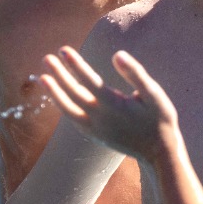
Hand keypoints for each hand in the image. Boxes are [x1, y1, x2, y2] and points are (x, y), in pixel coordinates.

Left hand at [39, 47, 180, 165]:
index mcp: (113, 104)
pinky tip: (57, 97)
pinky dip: (63, 107)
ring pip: (68, 109)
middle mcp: (100, 118)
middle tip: (46, 58)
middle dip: (59, 74)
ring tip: (42, 77)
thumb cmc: (160, 119)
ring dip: (54, 92)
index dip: (75, 64)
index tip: (63, 50)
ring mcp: (95, 129)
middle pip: (73, 93)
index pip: (88, 80)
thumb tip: (117, 55)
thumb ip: (136, 74)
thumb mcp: (154, 94)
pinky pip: (73, 120)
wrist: (159, 153)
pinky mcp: (95, 136)